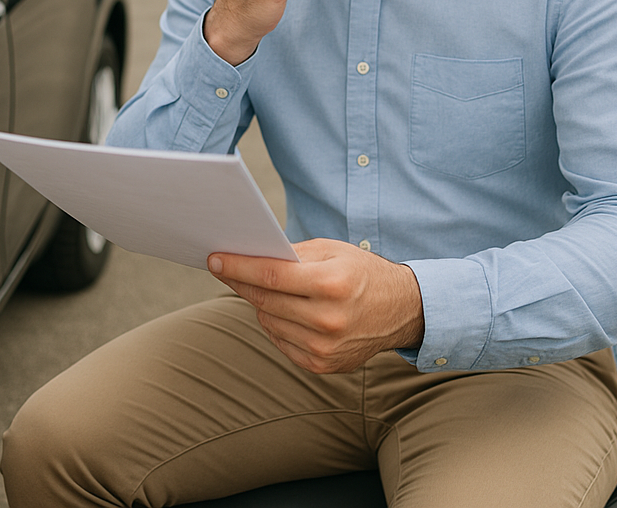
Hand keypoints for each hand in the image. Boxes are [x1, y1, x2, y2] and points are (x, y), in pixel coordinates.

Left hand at [208, 239, 424, 373]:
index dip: (238, 267)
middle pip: (265, 300)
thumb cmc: (361, 272)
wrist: (402, 311)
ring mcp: (325, 348)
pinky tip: (283, 310)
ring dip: (260, 303)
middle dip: (240, 282)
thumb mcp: (331, 250)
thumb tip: (249, 255)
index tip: (214, 259)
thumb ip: (291, 253)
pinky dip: (275, 323)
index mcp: (332, 284)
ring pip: (269, 321)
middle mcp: (328, 320)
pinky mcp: (322, 366)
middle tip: (223, 267)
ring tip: (264, 287)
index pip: (271, 276)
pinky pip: (280, 341)